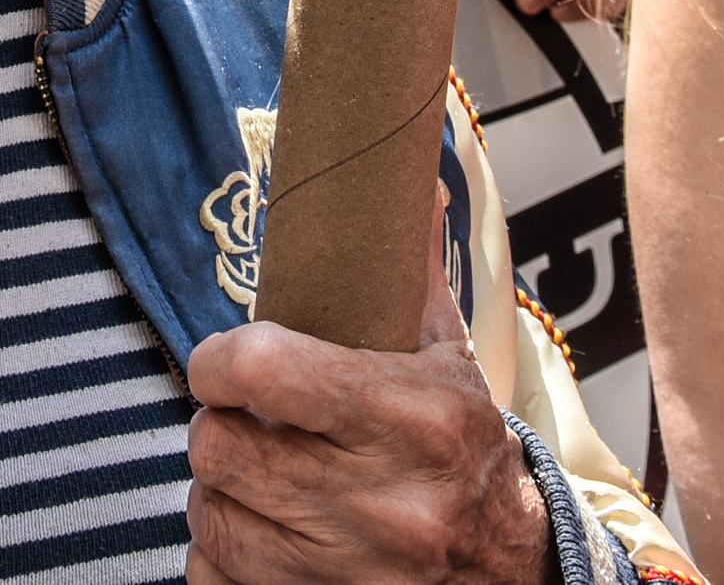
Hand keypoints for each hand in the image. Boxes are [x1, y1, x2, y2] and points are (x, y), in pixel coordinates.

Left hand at [185, 248, 550, 584]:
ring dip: (222, 492)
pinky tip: (265, 534)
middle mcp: (386, 504)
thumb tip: (411, 178)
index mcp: (414, 420)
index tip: (225, 363)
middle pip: (220, 445)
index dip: (220, 361)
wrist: (513, 574)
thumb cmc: (465, 454)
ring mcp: (353, 572)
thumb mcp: (449, 362)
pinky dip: (222, 556)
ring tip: (263, 477)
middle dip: (222, 427)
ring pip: (210, 512)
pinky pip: (212, 578)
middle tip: (250, 422)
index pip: (261, 369)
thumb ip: (411, 274)